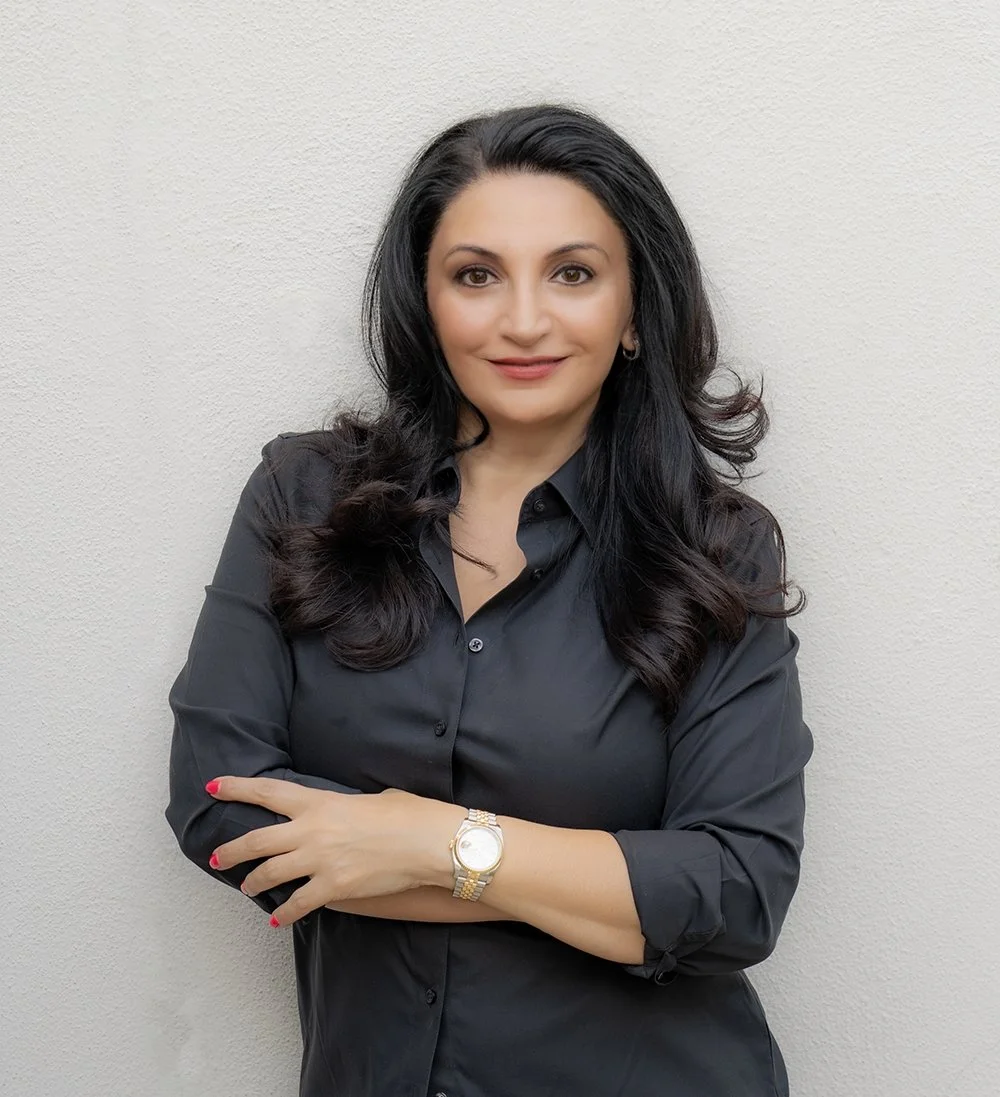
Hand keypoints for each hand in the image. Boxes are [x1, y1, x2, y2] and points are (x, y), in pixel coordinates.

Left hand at [206, 777, 461, 925]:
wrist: (426, 842)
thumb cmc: (408, 814)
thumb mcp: (372, 798)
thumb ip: (347, 806)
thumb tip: (347, 814)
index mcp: (320, 802)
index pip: (268, 791)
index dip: (237, 788)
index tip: (214, 786)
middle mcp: (311, 830)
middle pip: (256, 841)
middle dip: (231, 850)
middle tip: (215, 857)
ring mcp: (320, 861)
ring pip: (269, 874)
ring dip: (253, 882)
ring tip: (246, 886)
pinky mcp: (333, 888)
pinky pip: (297, 904)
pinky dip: (284, 913)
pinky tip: (276, 919)